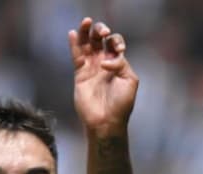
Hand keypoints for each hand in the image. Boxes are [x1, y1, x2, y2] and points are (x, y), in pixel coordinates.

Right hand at [69, 16, 137, 136]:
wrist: (106, 122)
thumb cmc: (121, 104)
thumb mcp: (130, 81)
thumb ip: (121, 64)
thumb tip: (105, 60)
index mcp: (118, 63)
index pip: (115, 43)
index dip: (116, 41)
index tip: (118, 49)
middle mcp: (103, 62)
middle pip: (99, 40)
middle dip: (101, 31)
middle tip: (103, 32)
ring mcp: (91, 68)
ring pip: (87, 44)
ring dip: (86, 32)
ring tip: (86, 22)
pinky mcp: (80, 74)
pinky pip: (76, 56)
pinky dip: (74, 45)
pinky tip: (73, 34)